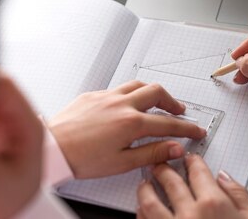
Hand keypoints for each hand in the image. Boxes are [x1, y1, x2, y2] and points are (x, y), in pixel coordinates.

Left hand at [48, 81, 206, 178]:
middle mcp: (121, 104)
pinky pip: (117, 88)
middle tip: (179, 111)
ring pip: (137, 84)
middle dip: (172, 102)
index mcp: (131, 123)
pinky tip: (126, 103)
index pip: (168, 123)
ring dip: (152, 92)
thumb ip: (152, 153)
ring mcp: (106, 96)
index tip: (196, 130)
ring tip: (156, 102)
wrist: (51, 148)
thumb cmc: (80, 158)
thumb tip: (174, 149)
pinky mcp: (92, 95)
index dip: (187, 128)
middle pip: (157, 93)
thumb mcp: (122, 163)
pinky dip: (129, 93)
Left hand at [137, 154, 247, 218]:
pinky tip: (141, 209)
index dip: (193, 162)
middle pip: (171, 182)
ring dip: (146, 189)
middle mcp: (189, 214)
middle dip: (164, 168)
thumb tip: (225, 177)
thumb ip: (239, 195)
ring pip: (150, 202)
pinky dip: (141, 213)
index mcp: (213, 203)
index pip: (198, 172)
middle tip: (161, 163)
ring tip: (145, 183)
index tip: (191, 159)